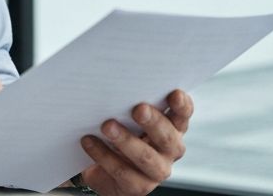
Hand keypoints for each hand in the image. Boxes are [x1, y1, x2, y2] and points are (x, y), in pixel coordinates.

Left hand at [77, 89, 192, 195]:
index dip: (182, 105)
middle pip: (167, 137)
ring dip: (126, 140)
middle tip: (138, 109)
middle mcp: (170, 150)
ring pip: (145, 156)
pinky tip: (89, 141)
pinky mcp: (139, 186)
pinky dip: (103, 155)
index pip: (183, 115)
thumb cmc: (122, 132)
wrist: (105, 168)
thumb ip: (132, 103)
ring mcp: (157, 171)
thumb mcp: (130, 116)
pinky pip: (122, 171)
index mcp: (173, 128)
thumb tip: (117, 86)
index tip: (174, 93)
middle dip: (153, 121)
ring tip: (107, 125)